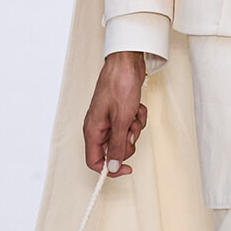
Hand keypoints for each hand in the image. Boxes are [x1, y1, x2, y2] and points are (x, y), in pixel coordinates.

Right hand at [83, 51, 147, 175]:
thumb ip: (117, 146)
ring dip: (134, 128)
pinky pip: (131, 125)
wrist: (127, 62)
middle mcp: (98, 127)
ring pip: (125, 137)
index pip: (95, 161)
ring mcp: (109, 119)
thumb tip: (113, 167)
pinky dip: (137, 118)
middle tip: (131, 129)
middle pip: (114, 150)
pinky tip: (137, 107)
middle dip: (128, 142)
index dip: (111, 168)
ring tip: (134, 113)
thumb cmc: (120, 85)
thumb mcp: (121, 120)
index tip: (127, 168)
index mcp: (92, 130)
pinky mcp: (120, 113)